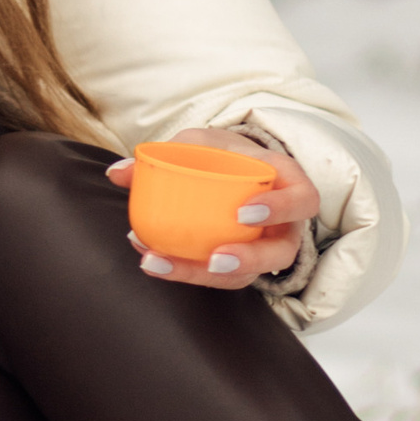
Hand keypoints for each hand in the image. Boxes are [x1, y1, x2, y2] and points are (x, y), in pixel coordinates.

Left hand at [105, 134, 318, 290]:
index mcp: (285, 182)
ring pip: (246, 274)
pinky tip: (152, 259)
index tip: (244, 213)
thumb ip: (164, 153)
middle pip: (279, 253)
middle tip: (214, 258)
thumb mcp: (198, 144)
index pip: (302, 199)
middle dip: (248, 260)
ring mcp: (262, 248)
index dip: (280, 209)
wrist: (228, 170)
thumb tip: (117, 173)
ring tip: (162, 264)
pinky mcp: (239, 264)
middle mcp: (282, 223)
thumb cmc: (221, 154)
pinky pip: (218, 276)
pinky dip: (184, 270)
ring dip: (202, 274)